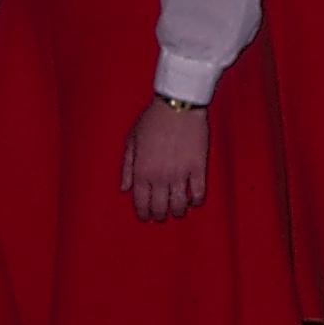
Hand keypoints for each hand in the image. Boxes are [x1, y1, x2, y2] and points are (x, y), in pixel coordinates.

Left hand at [121, 102, 209, 223]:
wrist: (177, 107)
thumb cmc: (151, 121)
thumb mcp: (131, 141)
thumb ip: (127, 167)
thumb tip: (124, 188)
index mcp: (142, 171)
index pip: (141, 201)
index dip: (143, 213)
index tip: (145, 217)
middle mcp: (161, 177)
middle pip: (160, 207)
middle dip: (159, 215)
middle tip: (160, 216)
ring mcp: (181, 174)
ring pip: (180, 204)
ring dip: (178, 211)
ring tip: (177, 211)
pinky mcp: (199, 168)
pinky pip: (199, 192)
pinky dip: (196, 200)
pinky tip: (193, 201)